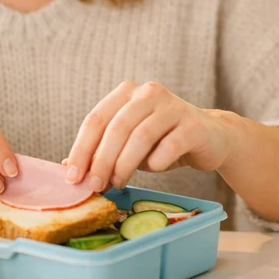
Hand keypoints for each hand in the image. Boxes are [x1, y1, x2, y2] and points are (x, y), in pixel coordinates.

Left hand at [65, 81, 238, 191]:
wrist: (211, 138)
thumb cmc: (164, 141)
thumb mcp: (129, 144)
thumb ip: (103, 150)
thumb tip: (67, 168)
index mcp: (128, 92)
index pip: (96, 119)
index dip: (81, 149)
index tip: (73, 177)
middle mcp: (149, 93)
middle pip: (117, 127)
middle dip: (101, 160)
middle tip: (95, 186)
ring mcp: (174, 106)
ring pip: (141, 136)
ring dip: (124, 165)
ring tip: (118, 184)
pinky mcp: (193, 125)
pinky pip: (169, 147)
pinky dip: (156, 163)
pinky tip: (154, 169)